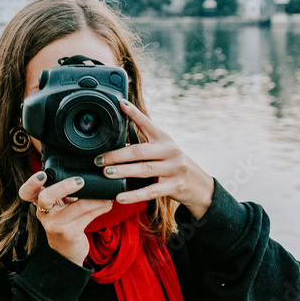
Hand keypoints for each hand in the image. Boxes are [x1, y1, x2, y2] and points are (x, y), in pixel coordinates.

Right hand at [19, 172, 112, 265]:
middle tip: (80, 181)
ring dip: (95, 199)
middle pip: (46, 197)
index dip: (31, 183)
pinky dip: (100, 208)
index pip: (26, 192)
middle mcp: (43, 213)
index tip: (42, 174)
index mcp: (39, 203)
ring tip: (106, 195)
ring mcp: (54, 224)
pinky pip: (87, 216)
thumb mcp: (60, 206)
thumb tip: (89, 172)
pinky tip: (107, 204)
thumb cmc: (65, 222)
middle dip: (63, 187)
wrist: (67, 251)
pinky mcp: (68, 233)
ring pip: (76, 206)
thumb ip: (65, 192)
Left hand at [94, 98, 214, 218]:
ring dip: (122, 171)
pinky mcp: (174, 186)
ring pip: (144, 170)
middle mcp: (170, 151)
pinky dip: (134, 195)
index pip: (147, 123)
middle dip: (116, 155)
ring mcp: (174, 169)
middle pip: (139, 151)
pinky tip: (120, 197)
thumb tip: (117, 139)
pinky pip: (150, 191)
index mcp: (164, 139)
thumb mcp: (163, 149)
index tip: (120, 103)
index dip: (133, 113)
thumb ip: (145, 143)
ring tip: (106, 173)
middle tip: (99, 159)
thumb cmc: (174, 165)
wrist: (200, 185)